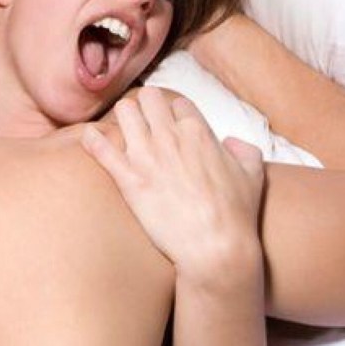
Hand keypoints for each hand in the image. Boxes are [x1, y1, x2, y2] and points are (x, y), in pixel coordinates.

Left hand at [81, 87, 265, 288]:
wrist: (215, 247)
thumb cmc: (236, 215)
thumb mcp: (253, 175)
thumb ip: (245, 150)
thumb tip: (231, 142)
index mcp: (199, 132)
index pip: (178, 102)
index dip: (174, 114)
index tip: (171, 126)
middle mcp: (171, 136)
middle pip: (149, 97)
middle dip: (146, 107)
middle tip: (143, 123)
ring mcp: (147, 155)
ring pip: (124, 111)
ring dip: (123, 118)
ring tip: (122, 131)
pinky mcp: (128, 178)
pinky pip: (101, 147)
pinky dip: (93, 139)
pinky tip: (91, 138)